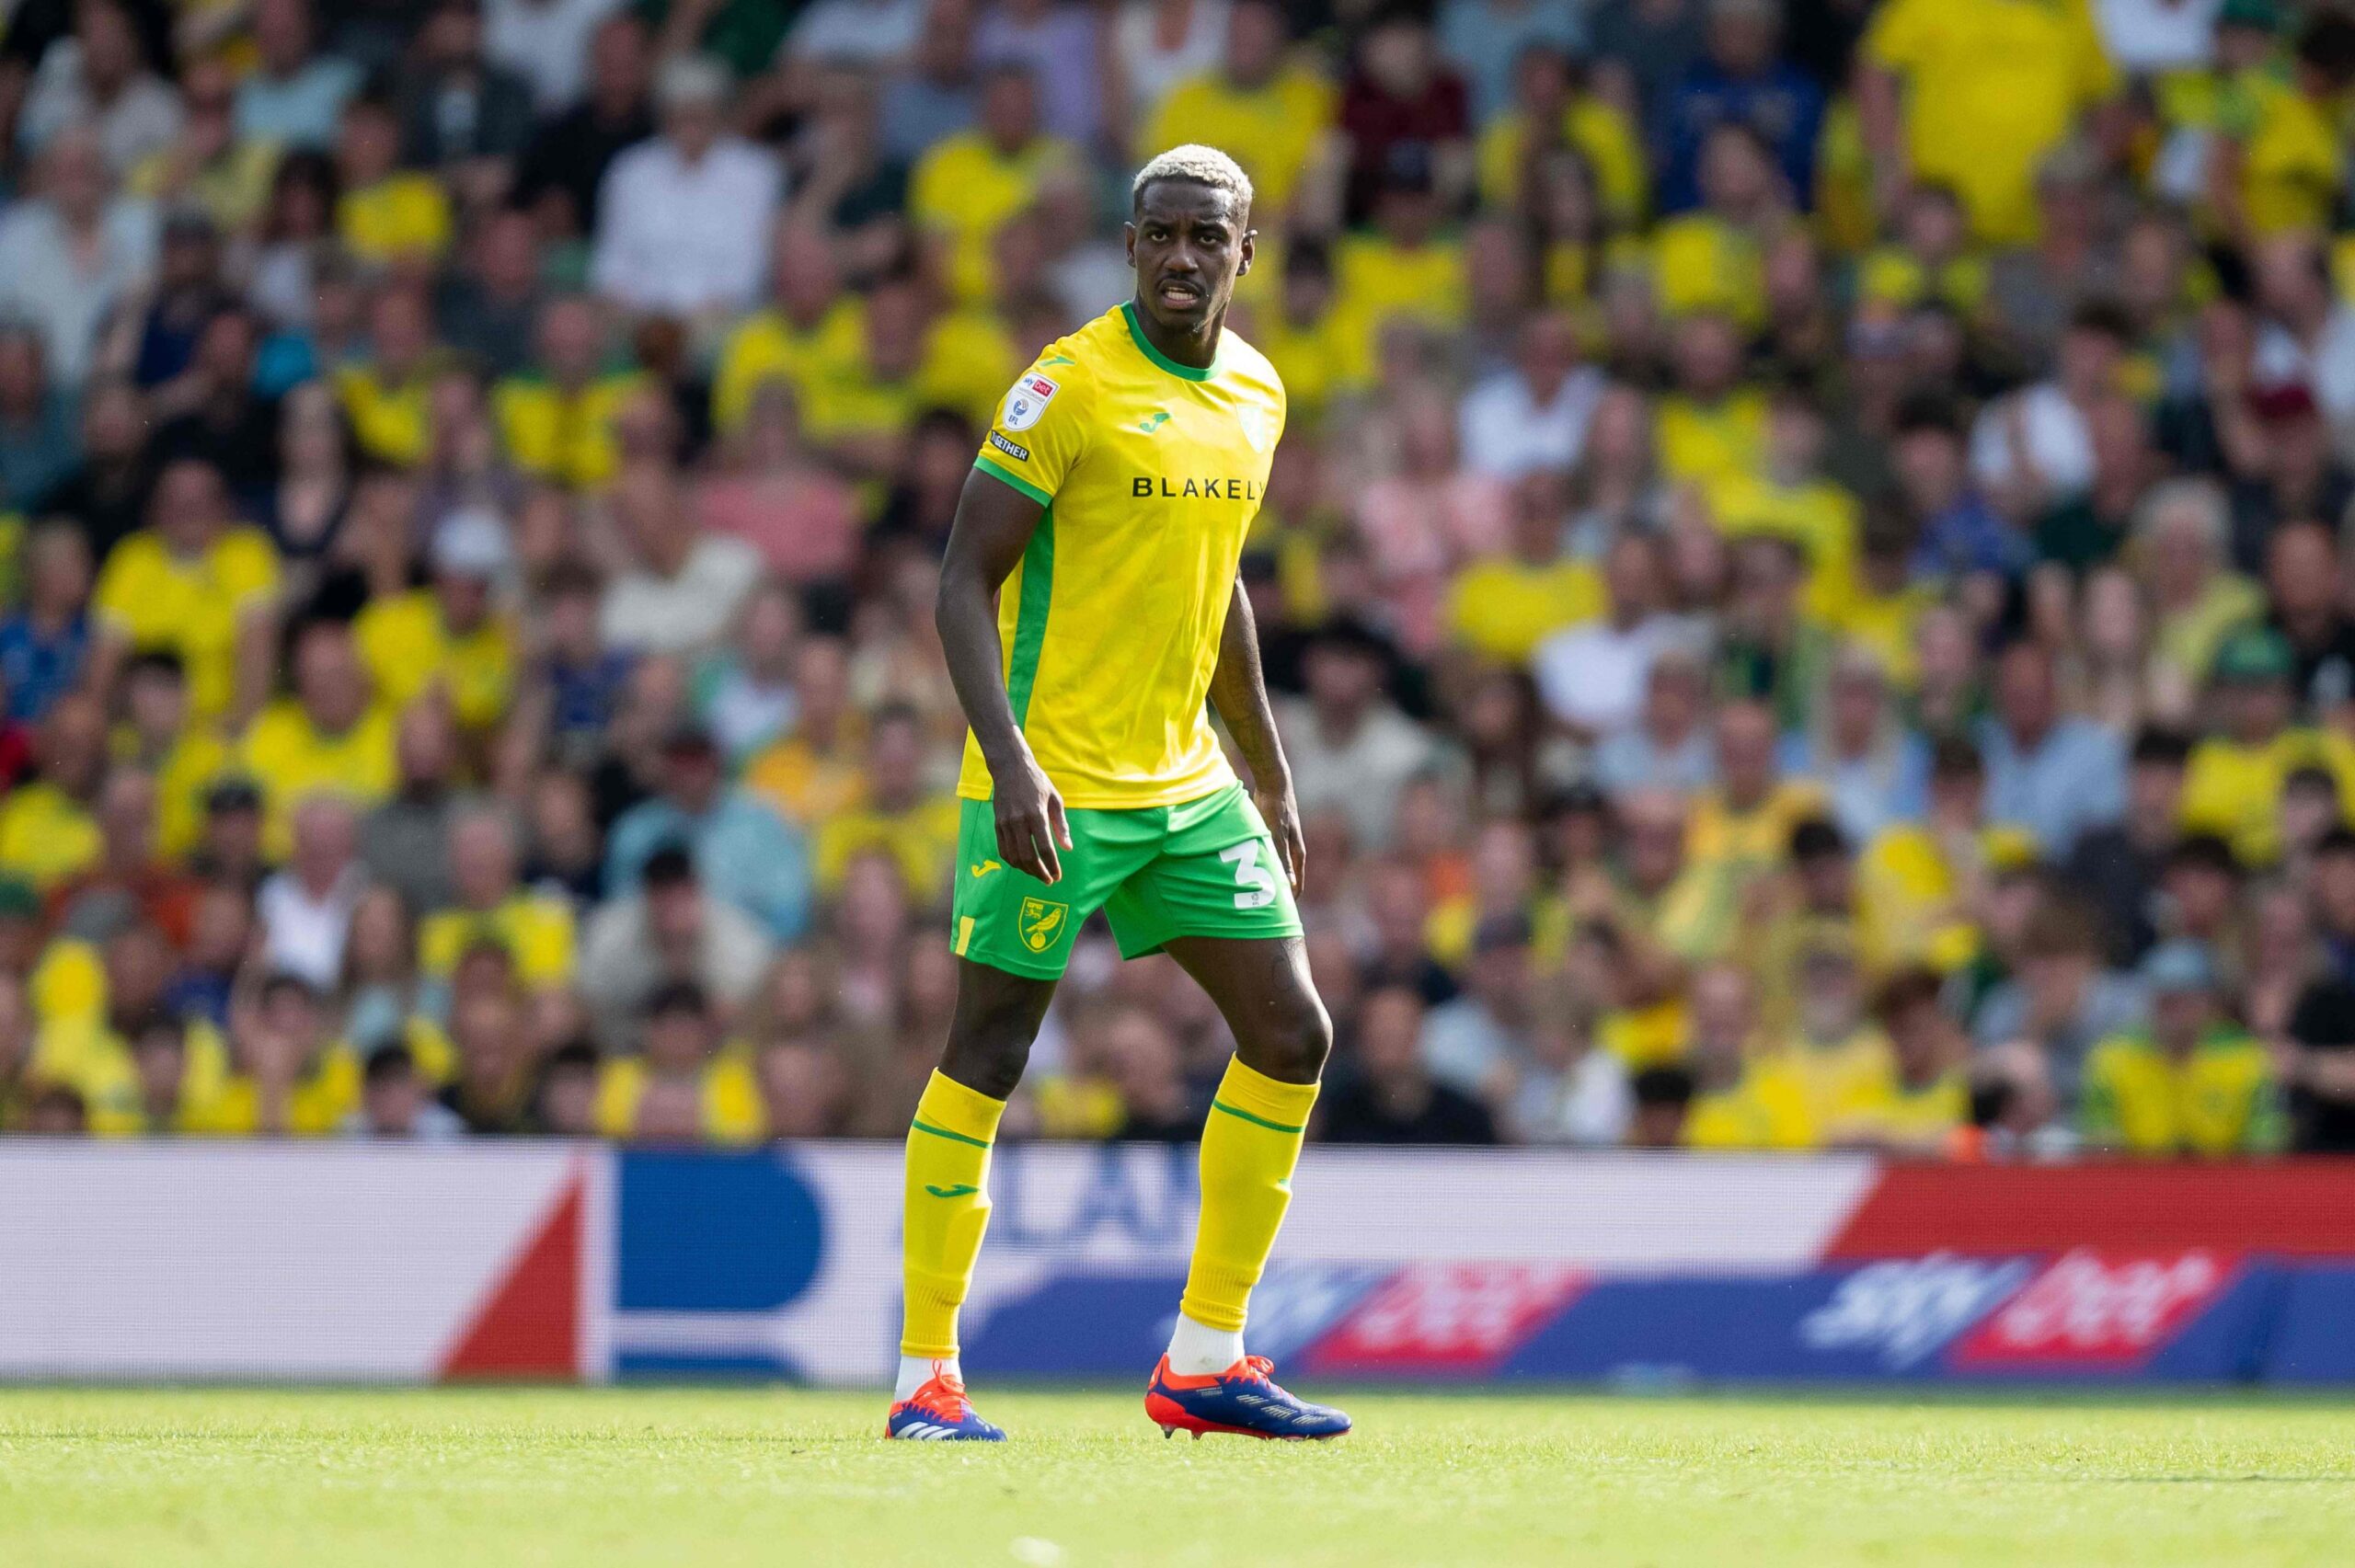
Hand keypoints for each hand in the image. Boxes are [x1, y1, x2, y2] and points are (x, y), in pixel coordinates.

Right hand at [992, 749, 1069, 883]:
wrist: (1010, 767)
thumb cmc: (1037, 782)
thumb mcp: (1055, 800)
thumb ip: (1061, 825)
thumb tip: (1068, 848)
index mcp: (1037, 815)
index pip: (1045, 848)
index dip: (1052, 865)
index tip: (1057, 876)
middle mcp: (1019, 821)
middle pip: (1028, 857)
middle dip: (1039, 873)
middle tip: (1048, 880)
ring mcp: (1006, 823)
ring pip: (1014, 856)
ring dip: (1026, 870)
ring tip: (1037, 873)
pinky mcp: (997, 824)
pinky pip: (1003, 849)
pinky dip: (1013, 861)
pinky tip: (1022, 864)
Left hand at [1258, 779, 1305, 896]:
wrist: (1274, 784)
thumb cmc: (1276, 810)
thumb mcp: (1276, 837)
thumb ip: (1281, 860)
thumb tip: (1288, 885)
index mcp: (1297, 853)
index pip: (1297, 884)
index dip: (1290, 900)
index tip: (1282, 916)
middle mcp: (1292, 849)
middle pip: (1287, 878)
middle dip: (1278, 892)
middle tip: (1265, 907)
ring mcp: (1283, 842)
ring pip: (1276, 867)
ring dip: (1268, 878)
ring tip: (1254, 892)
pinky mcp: (1272, 834)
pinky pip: (1267, 855)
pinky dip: (1261, 864)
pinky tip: (1247, 868)